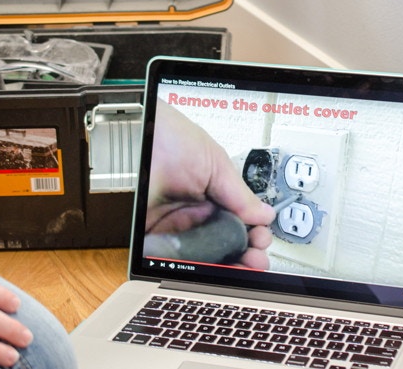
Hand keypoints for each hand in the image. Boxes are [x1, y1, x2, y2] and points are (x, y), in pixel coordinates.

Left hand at [146, 100, 274, 268]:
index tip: (262, 239)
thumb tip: (264, 215)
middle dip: (246, 255)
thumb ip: (240, 195)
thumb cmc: (171, 139)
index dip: (253, 235)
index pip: (239, 225)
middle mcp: (195, 215)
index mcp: (212, 198)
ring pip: (205, 257)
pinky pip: (175, 260)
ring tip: (243, 265)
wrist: (138, 135)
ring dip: (227, 265)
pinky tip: (214, 267)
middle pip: (225, 245)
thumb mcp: (216, 165)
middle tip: (256, 256)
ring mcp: (174, 228)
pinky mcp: (153, 239)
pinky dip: (195, 268)